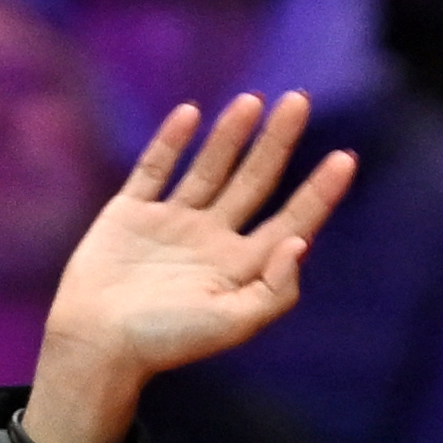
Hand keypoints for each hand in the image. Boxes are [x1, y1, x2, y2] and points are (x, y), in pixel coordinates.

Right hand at [23, 92, 357, 442]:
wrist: (96, 343)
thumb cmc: (165, 341)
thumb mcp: (231, 324)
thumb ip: (273, 290)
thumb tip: (299, 243)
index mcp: (241, 267)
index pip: (291, 221)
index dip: (319, 192)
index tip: (345, 158)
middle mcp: (212, 240)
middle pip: (255, 182)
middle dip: (278, 143)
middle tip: (299, 100)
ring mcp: (172, 224)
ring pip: (210, 169)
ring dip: (231, 135)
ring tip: (252, 100)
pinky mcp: (131, 213)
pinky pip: (155, 169)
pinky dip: (171, 142)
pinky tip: (191, 114)